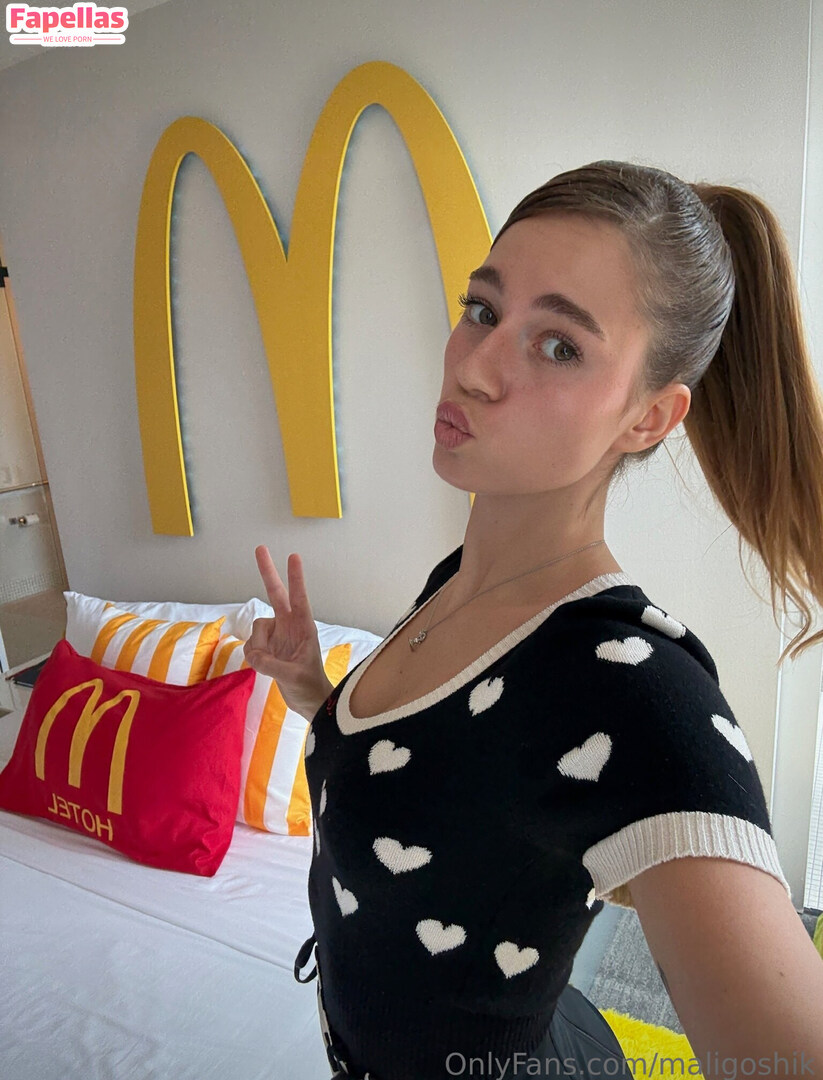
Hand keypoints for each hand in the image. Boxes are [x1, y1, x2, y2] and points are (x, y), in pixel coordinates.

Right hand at [244, 546, 333, 720]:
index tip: (293, 556)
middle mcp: (289, 626)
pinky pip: (251, 645)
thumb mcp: (292, 677)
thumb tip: (252, 654)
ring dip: (258, 648)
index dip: (295, 578)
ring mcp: (277, 635)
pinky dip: (254, 657)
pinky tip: (266, 666)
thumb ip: (270, 664)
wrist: (310, 702)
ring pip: (256, 630)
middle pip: (276, 594)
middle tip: (260, 547)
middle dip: (268, 572)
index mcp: (304, 628)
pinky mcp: (267, 647)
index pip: (299, 598)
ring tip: (272, 665)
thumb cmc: (310, 687)